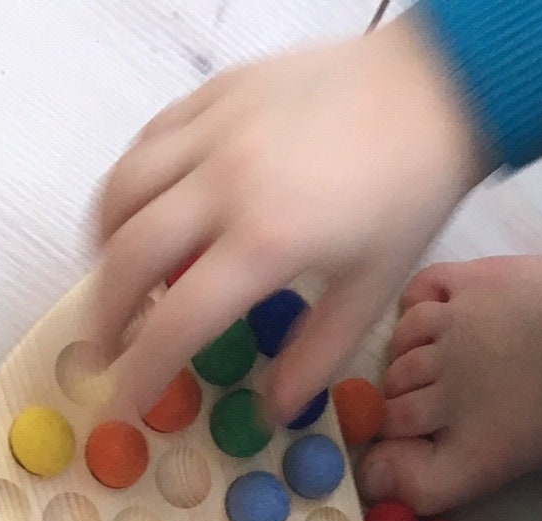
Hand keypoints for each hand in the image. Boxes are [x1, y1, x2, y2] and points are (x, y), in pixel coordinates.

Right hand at [92, 16, 488, 420]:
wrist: (436, 89)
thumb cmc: (410, 192)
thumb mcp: (372, 291)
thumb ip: (316, 356)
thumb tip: (274, 409)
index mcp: (267, 241)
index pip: (177, 321)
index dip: (142, 371)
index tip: (126, 401)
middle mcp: (226, 182)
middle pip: (129, 257)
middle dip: (106, 315)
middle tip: (107, 347)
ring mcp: (215, 130)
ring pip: (122, 191)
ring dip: (105, 246)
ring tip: (115, 279)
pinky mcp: (216, 92)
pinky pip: (147, 142)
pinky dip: (131, 186)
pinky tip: (144, 212)